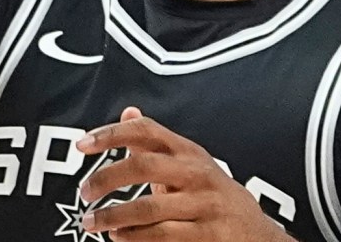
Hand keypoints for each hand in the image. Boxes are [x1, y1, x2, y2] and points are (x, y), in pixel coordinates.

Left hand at [76, 109, 290, 239]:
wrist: (258, 235)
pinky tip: (120, 238)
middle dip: (105, 179)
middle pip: (142, 167)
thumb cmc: (211, 195)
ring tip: (94, 224)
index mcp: (188, 152)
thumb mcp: (190, 164)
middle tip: (84, 193)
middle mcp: (197, 173)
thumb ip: (156, 143)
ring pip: (148, 208)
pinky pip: (163, 236)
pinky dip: (135, 237)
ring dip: (113, 217)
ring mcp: (205, 204)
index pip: (146, 130)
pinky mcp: (210, 235)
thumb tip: (127, 110)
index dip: (111, 133)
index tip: (82, 144)